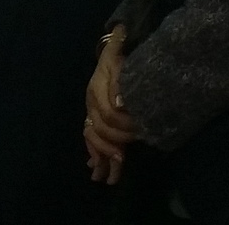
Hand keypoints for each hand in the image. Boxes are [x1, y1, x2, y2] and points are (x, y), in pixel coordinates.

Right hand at [85, 27, 137, 184]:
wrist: (112, 58)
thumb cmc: (118, 58)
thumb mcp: (118, 53)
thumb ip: (119, 52)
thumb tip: (122, 67)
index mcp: (97, 89)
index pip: (106, 111)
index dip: (121, 124)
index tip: (135, 133)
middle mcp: (92, 103)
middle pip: (97, 129)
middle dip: (111, 144)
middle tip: (125, 157)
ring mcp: (93, 113)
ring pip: (93, 138)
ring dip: (101, 156)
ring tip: (109, 176)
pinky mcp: (97, 121)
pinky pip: (92, 141)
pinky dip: (97, 157)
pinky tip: (101, 173)